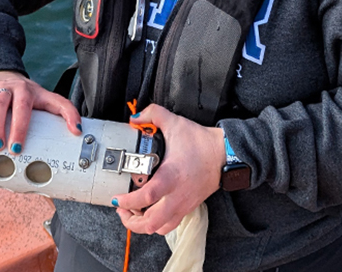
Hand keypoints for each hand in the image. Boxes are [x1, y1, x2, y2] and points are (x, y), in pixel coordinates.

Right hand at [0, 70, 81, 153]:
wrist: (0, 74)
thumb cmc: (21, 101)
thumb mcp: (36, 109)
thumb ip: (42, 133)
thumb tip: (44, 174)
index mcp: (39, 95)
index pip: (59, 102)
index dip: (70, 115)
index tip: (76, 132)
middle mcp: (22, 88)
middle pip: (22, 105)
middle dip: (20, 128)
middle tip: (16, 151)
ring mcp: (1, 86)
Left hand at [113, 104, 225, 235]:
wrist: (224, 153)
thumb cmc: (202, 142)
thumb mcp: (175, 122)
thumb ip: (153, 114)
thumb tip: (136, 118)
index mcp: (171, 176)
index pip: (146, 197)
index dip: (128, 201)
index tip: (116, 198)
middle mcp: (176, 196)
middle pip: (151, 223)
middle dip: (131, 220)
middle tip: (120, 208)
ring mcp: (183, 204)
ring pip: (160, 228)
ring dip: (143, 225)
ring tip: (133, 213)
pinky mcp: (188, 207)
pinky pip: (170, 225)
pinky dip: (157, 224)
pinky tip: (150, 212)